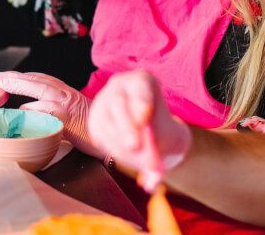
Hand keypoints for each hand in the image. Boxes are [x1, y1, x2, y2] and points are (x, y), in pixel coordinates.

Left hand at [0, 71, 103, 157]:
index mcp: (65, 89)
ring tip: (1, 102)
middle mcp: (63, 93)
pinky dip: (28, 121)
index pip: (39, 77)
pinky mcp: (62, 120)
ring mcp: (62, 106)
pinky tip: (19, 122)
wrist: (113, 135)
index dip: (21, 76)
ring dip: (17, 103)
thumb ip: (54, 104)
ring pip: (33, 99)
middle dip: (12, 79)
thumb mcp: (73, 107)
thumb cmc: (91, 125)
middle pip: (33, 81)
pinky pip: (39, 118)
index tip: (4, 76)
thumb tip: (31, 110)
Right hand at [88, 70, 190, 191]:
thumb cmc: (163, 131)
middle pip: (118, 103)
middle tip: (135, 147)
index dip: (141, 100)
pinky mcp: (94, 121)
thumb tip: (152, 182)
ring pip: (106, 124)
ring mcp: (103, 102)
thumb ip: (161, 151)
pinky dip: (114, 152)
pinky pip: (99, 137)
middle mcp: (120, 87)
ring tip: (143, 164)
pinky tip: (129, 158)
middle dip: (126, 127)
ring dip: (122, 148)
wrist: (153, 137)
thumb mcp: (170, 138)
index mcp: (143, 81)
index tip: (145, 118)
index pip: (140, 85)